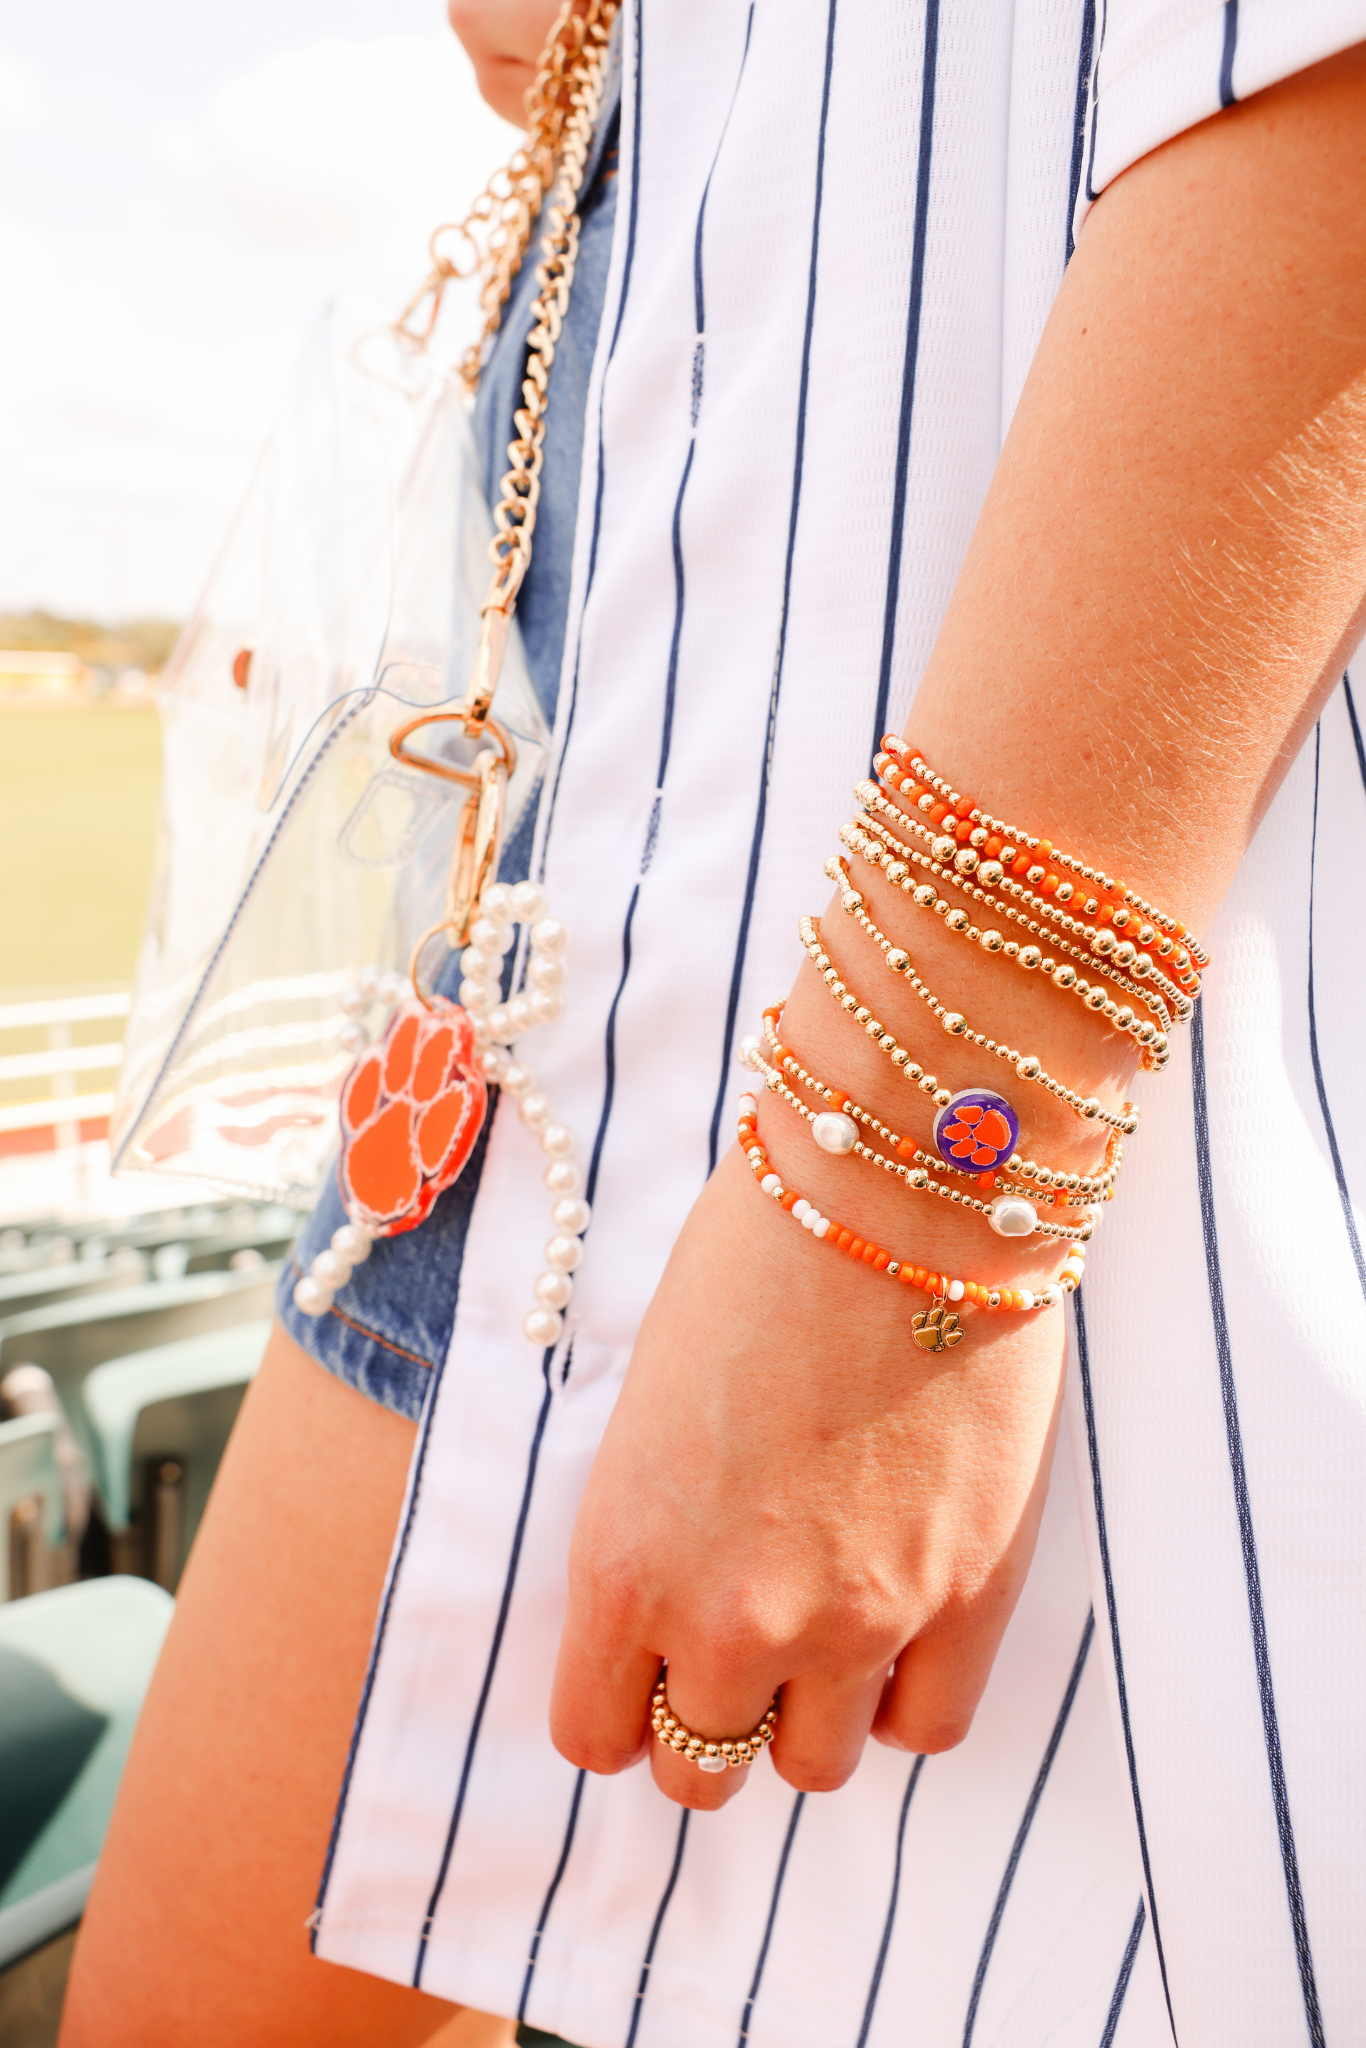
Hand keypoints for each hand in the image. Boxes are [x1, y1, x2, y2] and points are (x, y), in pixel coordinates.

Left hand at [550, 1073, 1069, 1810]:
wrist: (893, 1193)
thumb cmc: (753, 1258)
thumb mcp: (647, 1404)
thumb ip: (654, 1528)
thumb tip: (678, 1594)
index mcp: (624, 1561)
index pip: (595, 1732)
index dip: (619, 1703)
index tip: (646, 1666)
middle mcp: (730, 1618)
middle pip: (703, 1767)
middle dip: (710, 1713)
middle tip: (738, 1646)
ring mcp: (857, 1620)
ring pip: (816, 1767)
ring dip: (812, 1710)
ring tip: (830, 1623)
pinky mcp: (968, 1598)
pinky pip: (930, 1730)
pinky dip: (908, 1694)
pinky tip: (904, 1624)